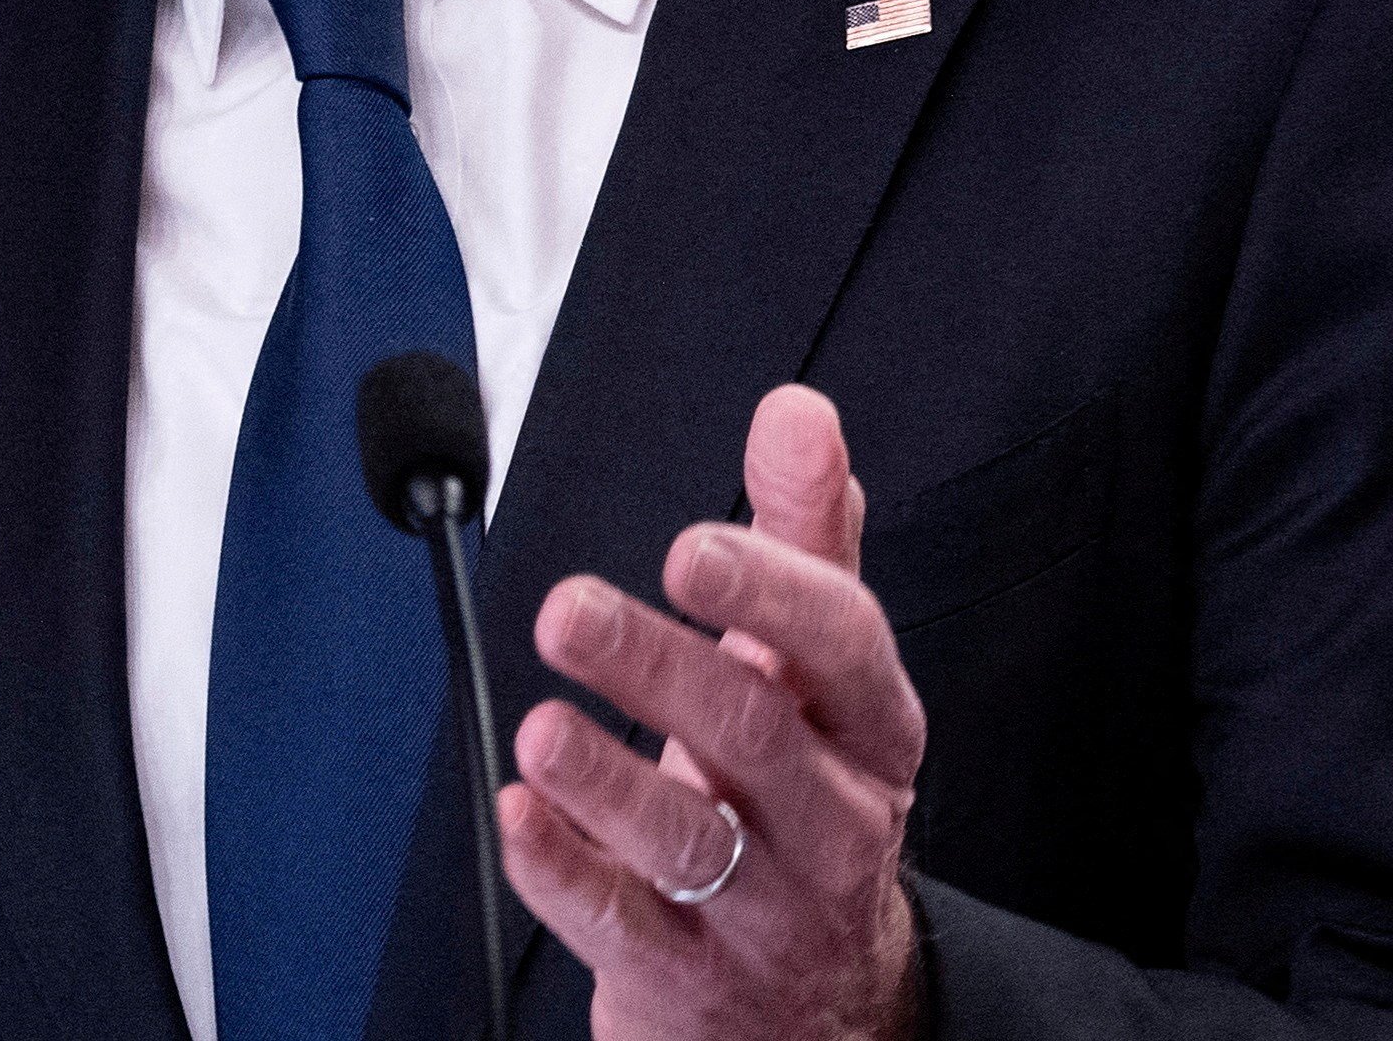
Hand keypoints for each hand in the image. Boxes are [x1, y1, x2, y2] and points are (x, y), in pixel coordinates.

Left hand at [500, 385, 926, 1040]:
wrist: (821, 1010)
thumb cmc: (806, 800)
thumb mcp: (825, 678)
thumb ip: (806, 538)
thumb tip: (797, 412)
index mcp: (873, 727)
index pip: (843, 645)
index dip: (768, 592)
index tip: (687, 548)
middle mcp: (831, 818)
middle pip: (754, 731)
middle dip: (658, 665)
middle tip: (569, 610)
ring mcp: (762, 909)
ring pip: (688, 839)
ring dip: (606, 779)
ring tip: (543, 726)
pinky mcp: (686, 980)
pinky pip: (621, 925)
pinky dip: (563, 870)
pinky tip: (519, 814)